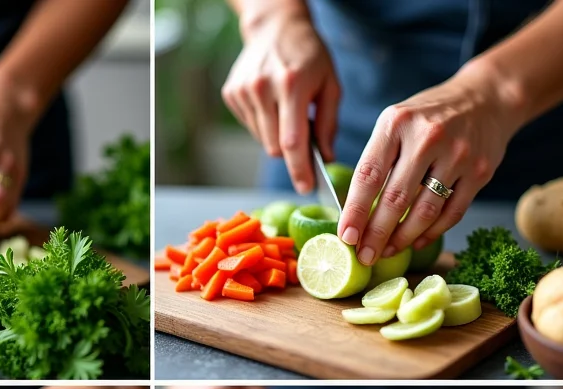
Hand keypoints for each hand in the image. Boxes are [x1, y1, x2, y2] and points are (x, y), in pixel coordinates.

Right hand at [221, 6, 340, 193]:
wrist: (275, 26)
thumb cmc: (309, 55)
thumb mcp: (330, 84)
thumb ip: (329, 123)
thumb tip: (326, 158)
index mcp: (291, 85)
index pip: (293, 142)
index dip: (299, 170)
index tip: (305, 188)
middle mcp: (262, 88)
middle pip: (275, 147)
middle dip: (292, 154)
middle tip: (306, 142)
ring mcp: (243, 91)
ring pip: (263, 140)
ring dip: (278, 137)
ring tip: (288, 112)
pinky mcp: (232, 93)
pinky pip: (252, 127)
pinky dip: (265, 125)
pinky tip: (272, 104)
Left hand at [337, 66, 518, 265]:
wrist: (485, 99)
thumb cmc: (430, 116)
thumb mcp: (398, 121)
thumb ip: (378, 158)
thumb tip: (356, 212)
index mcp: (397, 122)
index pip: (369, 175)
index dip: (355, 211)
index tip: (346, 237)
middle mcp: (427, 137)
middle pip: (396, 199)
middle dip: (376, 234)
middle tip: (364, 257)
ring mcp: (457, 155)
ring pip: (425, 212)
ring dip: (402, 239)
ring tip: (387, 251)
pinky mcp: (479, 172)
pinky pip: (451, 213)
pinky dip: (431, 233)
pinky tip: (415, 241)